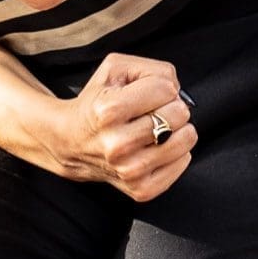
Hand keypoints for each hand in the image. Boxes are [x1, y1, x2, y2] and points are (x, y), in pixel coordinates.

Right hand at [45, 52, 196, 201]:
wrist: (71, 141)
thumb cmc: (97, 103)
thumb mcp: (115, 70)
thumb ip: (152, 69)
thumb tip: (178, 90)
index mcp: (108, 111)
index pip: (167, 89)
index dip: (162, 87)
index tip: (148, 94)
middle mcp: (117, 144)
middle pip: (178, 114)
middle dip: (171, 107)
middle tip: (153, 112)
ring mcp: (129, 170)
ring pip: (186, 140)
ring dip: (178, 130)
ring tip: (157, 129)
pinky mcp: (140, 189)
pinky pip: (182, 163)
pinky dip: (176, 153)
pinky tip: (156, 147)